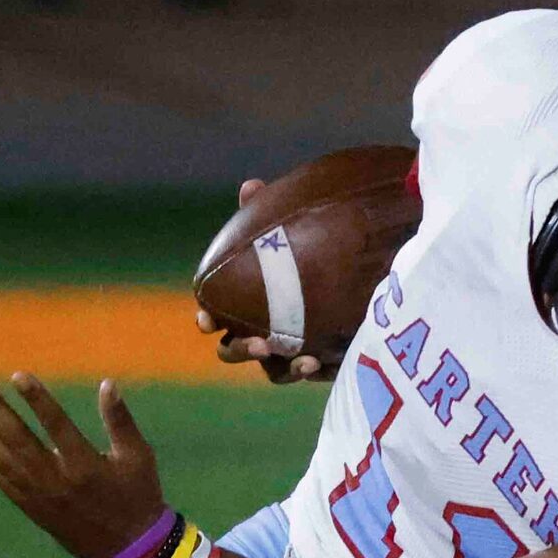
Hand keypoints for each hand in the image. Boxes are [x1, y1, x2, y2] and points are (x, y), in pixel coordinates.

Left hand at [0, 373, 168, 557]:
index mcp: (86, 466)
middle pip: (20, 440)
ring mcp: (41, 497)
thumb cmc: (138, 495)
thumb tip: (107, 384)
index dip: (37, 399)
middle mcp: (58, 481)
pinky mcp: (33, 509)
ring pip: (5, 460)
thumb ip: (121, 421)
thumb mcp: (138, 456)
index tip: (17, 375)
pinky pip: (5, 482)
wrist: (129, 548)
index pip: (57, 425)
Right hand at [201, 177, 320, 383]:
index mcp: (240, 304)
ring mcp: (284, 352)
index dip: (206, 319)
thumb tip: (251, 186)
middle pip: (233, 350)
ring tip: (301, 360)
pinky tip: (321, 361)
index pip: (213, 314)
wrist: (351, 273)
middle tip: (258, 343)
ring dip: (282, 367)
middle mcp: (257, 331)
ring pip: (272, 370)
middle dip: (241, 350)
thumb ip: (265, 214)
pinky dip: (310, 369)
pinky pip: (308, 371)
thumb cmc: (302, 251)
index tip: (205, 321)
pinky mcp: (314, 361)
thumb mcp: (285, 232)